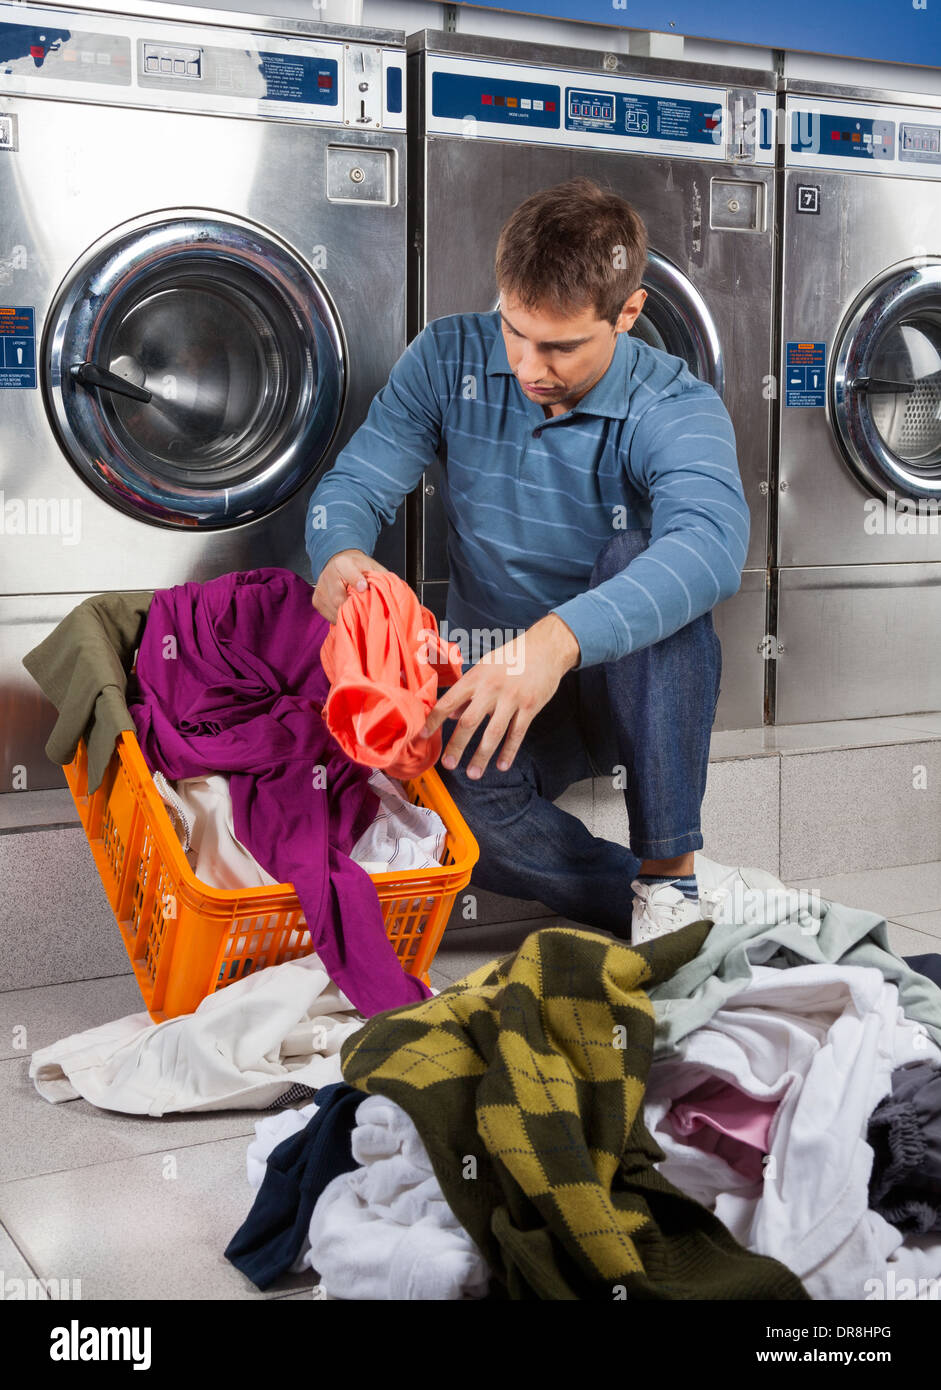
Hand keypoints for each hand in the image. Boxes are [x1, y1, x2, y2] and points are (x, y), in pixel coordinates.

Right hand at [312, 549, 389, 623]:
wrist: (338, 563)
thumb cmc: (357, 567)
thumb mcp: (371, 566)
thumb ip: (379, 577)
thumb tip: (389, 591)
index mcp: (342, 564)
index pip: (350, 575)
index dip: (357, 582)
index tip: (364, 588)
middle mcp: (328, 576)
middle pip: (339, 600)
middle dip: (354, 607)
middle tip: (367, 611)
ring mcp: (320, 590)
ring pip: (335, 611)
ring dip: (348, 615)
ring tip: (358, 611)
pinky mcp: (316, 602)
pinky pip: (330, 617)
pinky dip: (341, 618)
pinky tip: (349, 612)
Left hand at [421, 614, 580, 778]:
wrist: (545, 647)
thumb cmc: (511, 657)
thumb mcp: (485, 668)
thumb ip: (468, 692)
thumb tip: (451, 715)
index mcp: (476, 678)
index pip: (448, 701)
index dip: (434, 720)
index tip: (422, 736)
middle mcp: (491, 688)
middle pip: (469, 722)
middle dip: (457, 746)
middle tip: (448, 765)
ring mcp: (512, 698)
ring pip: (494, 732)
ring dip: (482, 756)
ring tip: (472, 774)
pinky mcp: (530, 706)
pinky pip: (517, 733)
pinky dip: (509, 752)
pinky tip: (501, 766)